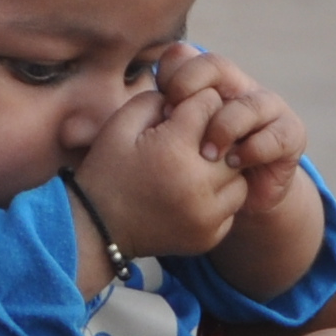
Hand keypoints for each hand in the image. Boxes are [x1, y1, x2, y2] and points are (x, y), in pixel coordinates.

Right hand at [72, 82, 249, 260]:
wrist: (97, 229)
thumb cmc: (107, 171)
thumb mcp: (120, 124)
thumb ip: (155, 100)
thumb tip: (185, 98)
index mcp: (174, 149)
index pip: (210, 105)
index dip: (195, 104)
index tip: (178, 117)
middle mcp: (198, 184)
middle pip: (232, 141)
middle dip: (214, 137)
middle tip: (190, 145)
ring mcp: (206, 215)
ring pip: (239, 178)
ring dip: (223, 170)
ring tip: (195, 171)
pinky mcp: (209, 237)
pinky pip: (232, 208)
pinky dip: (219, 199)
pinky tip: (193, 196)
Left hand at [160, 47, 307, 215]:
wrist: (241, 196)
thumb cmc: (202, 164)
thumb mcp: (178, 141)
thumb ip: (163, 115)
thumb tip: (149, 99)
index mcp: (208, 82)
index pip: (187, 57)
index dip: (173, 77)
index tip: (162, 109)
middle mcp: (239, 87)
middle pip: (218, 66)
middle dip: (192, 88)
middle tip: (176, 118)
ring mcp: (268, 109)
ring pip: (248, 103)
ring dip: (223, 128)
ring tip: (205, 154)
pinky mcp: (290, 134)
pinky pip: (275, 135)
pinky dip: (253, 149)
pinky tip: (234, 164)